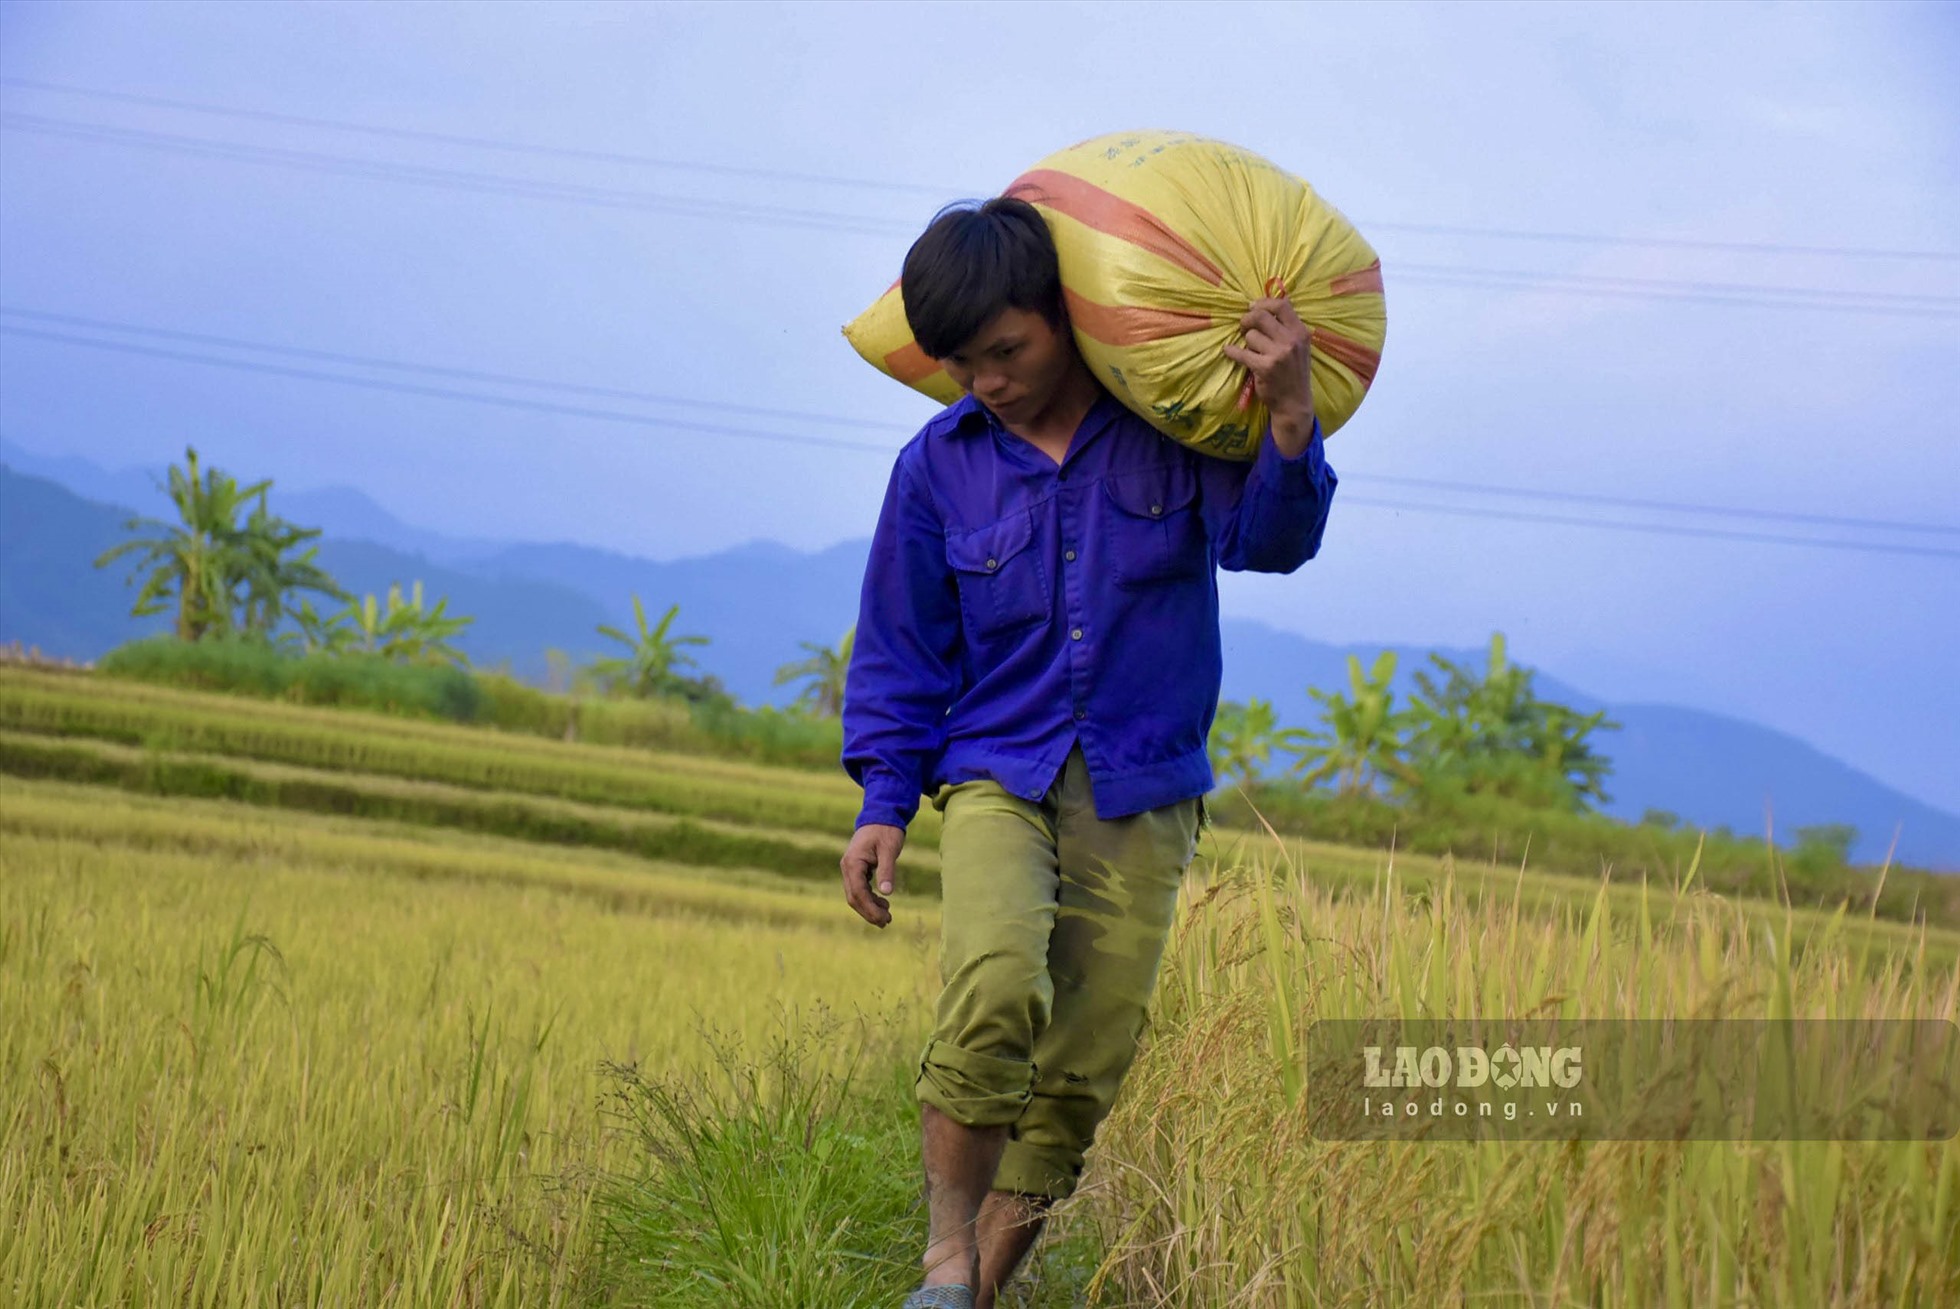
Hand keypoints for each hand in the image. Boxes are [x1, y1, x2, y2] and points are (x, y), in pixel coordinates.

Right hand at [840, 823, 905, 926]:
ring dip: (869, 907)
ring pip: (855, 895)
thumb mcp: (889, 850)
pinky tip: (883, 904)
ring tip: (887, 916)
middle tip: (887, 922)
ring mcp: (850, 868)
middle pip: (853, 897)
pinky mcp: (856, 869)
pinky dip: (870, 899)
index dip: (870, 908)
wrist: (881, 815)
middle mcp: (847, 867)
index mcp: (853, 862)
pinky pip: (859, 889)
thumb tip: (886, 893)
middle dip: (869, 912)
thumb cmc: (886, 830)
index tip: (884, 919)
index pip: (858, 892)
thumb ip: (887, 870)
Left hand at [1222, 296, 1315, 450]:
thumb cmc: (1294, 372)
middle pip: (1261, 316)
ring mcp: (1278, 354)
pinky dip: (1232, 351)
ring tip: (1252, 350)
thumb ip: (1289, 326)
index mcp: (1300, 332)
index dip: (1263, 303)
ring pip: (1250, 336)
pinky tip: (1229, 351)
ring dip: (1246, 342)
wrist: (1294, 402)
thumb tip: (1275, 301)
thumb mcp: (1300, 346)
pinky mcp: (1264, 367)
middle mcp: (1291, 341)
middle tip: (1244, 326)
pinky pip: (1240, 352)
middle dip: (1247, 319)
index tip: (1253, 307)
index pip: (1281, 305)